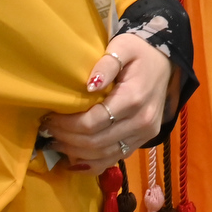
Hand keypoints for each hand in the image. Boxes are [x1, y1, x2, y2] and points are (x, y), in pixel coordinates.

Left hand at [41, 33, 176, 173]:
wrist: (165, 60)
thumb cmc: (139, 51)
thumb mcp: (122, 47)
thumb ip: (106, 65)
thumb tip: (88, 86)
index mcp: (134, 98)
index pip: (93, 122)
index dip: (67, 125)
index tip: (49, 117)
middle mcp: (141, 121)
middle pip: (95, 142)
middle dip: (66, 139)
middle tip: (47, 130)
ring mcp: (145, 134)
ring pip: (103, 155)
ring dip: (75, 153)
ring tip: (56, 142)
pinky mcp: (144, 140)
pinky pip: (115, 159)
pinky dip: (92, 164)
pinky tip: (74, 160)